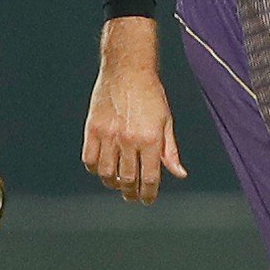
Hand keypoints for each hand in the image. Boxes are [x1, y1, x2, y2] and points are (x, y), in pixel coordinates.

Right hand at [84, 16, 186, 201]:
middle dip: (131, 193)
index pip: (150, 178)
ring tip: (119, 183)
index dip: (149, 194)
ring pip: (106, 174)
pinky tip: (103, 169)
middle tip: (132, 196)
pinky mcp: (92, 129)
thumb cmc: (151, 95)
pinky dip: (95, 169)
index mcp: (150, 139)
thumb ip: (171, 151)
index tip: (147, 200)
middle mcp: (129, 139)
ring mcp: (108, 135)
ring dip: (113, 183)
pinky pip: (89, 160)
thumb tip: (180, 174)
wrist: (127, 69)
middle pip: (127, 179)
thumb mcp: (166, 122)